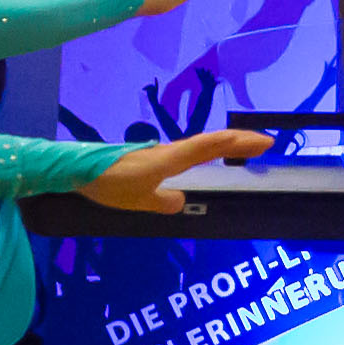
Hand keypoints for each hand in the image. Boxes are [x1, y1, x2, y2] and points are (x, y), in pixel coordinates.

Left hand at [83, 127, 273, 216]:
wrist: (77, 169)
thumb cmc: (109, 183)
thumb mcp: (138, 199)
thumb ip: (162, 202)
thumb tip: (181, 202)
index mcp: (172, 158)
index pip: (214, 146)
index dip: (241, 143)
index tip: (266, 142)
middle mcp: (169, 151)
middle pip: (211, 142)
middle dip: (239, 142)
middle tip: (263, 145)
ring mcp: (159, 154)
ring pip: (198, 146)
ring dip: (222, 147)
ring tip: (241, 152)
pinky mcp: (148, 159)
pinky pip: (183, 154)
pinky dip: (202, 154)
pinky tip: (201, 163)